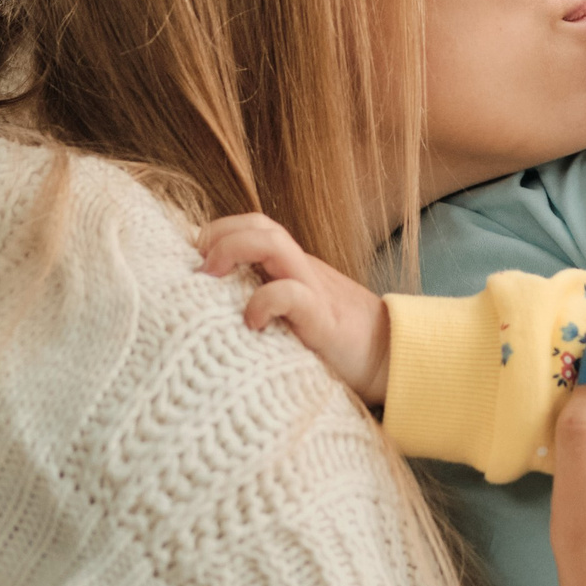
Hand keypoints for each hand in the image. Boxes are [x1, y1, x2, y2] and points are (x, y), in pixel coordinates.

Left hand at [199, 213, 392, 403]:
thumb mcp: (294, 315)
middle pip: (261, 223)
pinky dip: (264, 302)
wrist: (393, 362)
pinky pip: (291, 294)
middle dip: (220, 234)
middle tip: (198, 269)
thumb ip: (265, 302)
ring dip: (233, 249)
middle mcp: (302, 271)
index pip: (254, 226)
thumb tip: (212, 308)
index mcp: (292, 269)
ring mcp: (314, 291)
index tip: (192, 263)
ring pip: (273, 243)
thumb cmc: (335, 345)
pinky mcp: (323, 321)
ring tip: (211, 278)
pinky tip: (251, 323)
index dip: (218, 233)